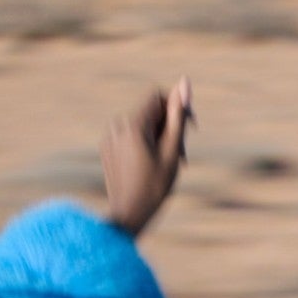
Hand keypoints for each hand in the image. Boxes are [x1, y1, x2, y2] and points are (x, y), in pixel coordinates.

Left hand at [100, 74, 193, 236]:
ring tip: (169, 163)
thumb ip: (178, 115)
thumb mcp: (172, 150)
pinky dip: (145, 145)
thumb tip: (184, 82)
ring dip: (159, 138)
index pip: (157, 97)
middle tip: (182, 155)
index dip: (176, 108)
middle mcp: (116, 126)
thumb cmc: (154, 187)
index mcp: (132, 124)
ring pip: (141, 125)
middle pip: (150, 112)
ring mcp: (109, 138)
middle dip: (169, 127)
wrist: (127, 216)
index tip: (190, 129)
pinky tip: (153, 167)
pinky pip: (130, 137)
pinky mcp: (107, 149)